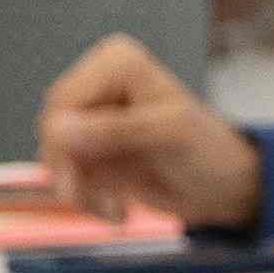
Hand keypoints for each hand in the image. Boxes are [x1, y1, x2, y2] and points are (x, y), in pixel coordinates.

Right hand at [36, 34, 259, 228]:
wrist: (222, 188)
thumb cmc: (207, 151)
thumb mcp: (167, 135)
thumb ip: (113, 130)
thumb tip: (58, 129)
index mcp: (117, 64)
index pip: (64, 100)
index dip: (63, 142)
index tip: (78, 179)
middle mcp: (100, 84)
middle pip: (51, 128)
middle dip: (68, 171)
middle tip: (91, 202)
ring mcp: (93, 119)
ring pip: (54, 156)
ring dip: (79, 190)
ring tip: (114, 209)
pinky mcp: (93, 150)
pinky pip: (67, 175)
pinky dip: (86, 198)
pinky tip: (116, 209)